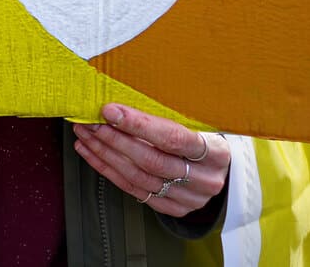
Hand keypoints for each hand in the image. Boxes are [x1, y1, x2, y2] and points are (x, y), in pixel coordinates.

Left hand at [74, 103, 227, 217]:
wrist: (224, 170)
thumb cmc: (205, 138)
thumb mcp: (199, 123)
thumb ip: (169, 114)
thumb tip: (122, 101)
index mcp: (216, 152)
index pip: (172, 138)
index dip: (139, 125)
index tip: (110, 111)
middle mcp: (205, 179)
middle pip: (152, 160)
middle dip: (115, 140)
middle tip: (90, 122)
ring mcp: (190, 198)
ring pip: (139, 177)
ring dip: (106, 155)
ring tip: (85, 136)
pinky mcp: (174, 208)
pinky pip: (135, 190)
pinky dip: (109, 171)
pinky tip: (93, 154)